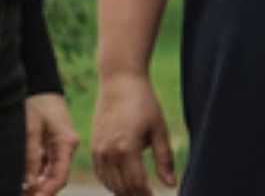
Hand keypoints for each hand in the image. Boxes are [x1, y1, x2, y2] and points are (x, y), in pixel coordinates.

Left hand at [23, 92, 78, 195]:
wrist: (38, 83)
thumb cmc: (35, 101)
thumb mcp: (30, 127)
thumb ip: (30, 155)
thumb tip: (28, 182)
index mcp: (66, 143)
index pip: (60, 175)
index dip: (47, 190)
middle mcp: (65, 147)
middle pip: (55, 176)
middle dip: (41, 189)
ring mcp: (58, 145)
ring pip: (49, 170)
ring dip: (36, 182)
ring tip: (21, 192)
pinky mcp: (50, 142)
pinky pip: (44, 162)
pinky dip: (34, 171)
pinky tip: (23, 179)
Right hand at [92, 73, 176, 195]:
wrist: (118, 81)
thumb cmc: (143, 103)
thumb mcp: (159, 130)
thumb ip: (164, 159)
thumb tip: (171, 184)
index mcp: (127, 148)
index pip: (137, 184)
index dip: (148, 195)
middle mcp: (108, 150)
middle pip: (122, 187)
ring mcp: (98, 148)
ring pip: (109, 182)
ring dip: (124, 192)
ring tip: (139, 194)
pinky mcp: (93, 144)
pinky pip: (100, 172)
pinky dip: (111, 182)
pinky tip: (123, 184)